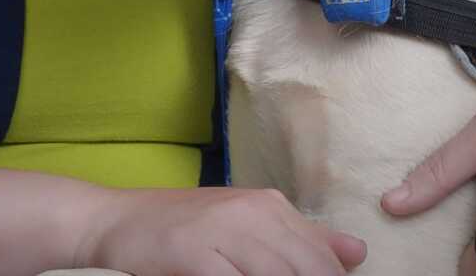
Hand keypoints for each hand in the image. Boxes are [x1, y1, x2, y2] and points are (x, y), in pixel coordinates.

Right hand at [76, 185, 366, 275]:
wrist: (118, 220)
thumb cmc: (184, 229)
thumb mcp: (245, 226)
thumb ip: (298, 240)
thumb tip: (357, 252)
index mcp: (270, 205)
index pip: (323, 260)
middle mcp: (253, 211)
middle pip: (308, 271)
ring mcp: (223, 230)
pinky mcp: (194, 252)